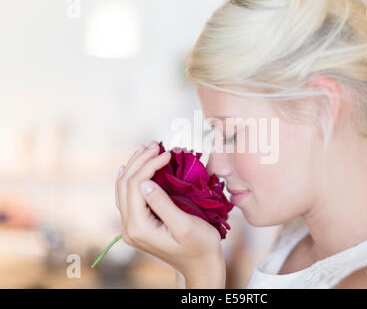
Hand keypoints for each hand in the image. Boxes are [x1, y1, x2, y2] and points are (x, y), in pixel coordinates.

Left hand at [116, 141, 225, 287]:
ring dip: (135, 166)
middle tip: (156, 144)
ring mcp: (131, 226)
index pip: (135, 186)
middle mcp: (129, 227)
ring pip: (124, 188)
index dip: (149, 165)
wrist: (200, 265)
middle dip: (140, 161)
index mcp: (139, 227)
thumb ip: (163, 204)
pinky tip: (132, 167)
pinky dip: (133, 178)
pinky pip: (128, 196)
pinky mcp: (138, 224)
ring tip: (147, 148)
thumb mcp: (184, 225)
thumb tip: (144, 183)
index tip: (168, 153)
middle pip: (125, 184)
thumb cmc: (199, 245)